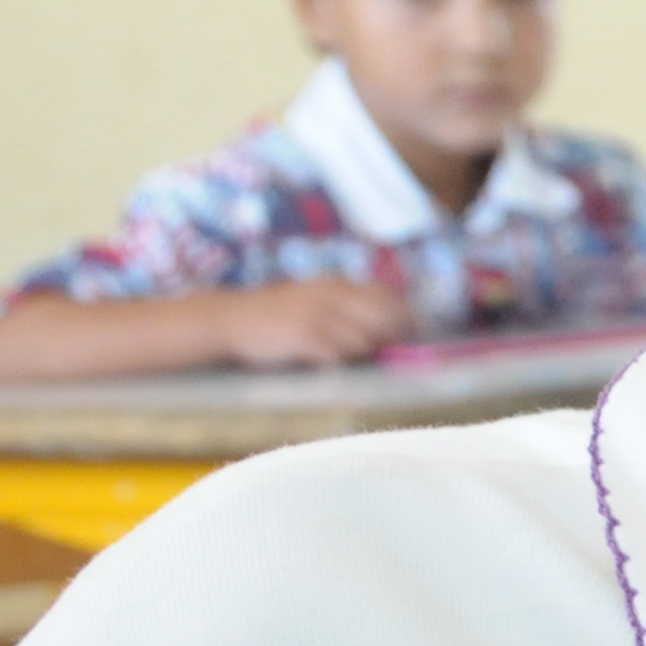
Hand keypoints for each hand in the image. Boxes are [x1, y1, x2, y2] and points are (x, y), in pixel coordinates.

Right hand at [211, 276, 411, 366]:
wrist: (232, 319)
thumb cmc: (277, 313)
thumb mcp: (314, 296)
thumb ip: (347, 304)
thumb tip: (391, 321)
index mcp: (335, 285)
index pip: (385, 295)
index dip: (404, 313)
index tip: (413, 329)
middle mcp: (330, 297)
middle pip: (383, 318)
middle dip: (392, 336)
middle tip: (388, 348)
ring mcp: (317, 317)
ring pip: (363, 340)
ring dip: (363, 352)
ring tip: (344, 351)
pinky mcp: (303, 338)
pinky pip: (338, 355)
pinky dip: (339, 360)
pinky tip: (325, 359)